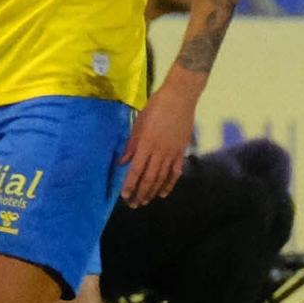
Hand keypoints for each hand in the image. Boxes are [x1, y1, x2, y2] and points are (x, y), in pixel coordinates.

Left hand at [121, 78, 195, 205]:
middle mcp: (159, 151)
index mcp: (146, 144)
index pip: (136, 170)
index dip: (130, 185)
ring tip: (145, 201)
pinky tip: (163, 193)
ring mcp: (172, 152)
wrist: (180, 98)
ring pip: (161, 178)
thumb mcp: (139, 124)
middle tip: (133, 204)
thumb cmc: (156, 107)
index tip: (124, 196)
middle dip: (140, 193)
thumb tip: (122, 162)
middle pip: (149, 178)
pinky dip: (169, 184)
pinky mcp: (181, 151)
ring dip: (152, 192)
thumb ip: (131, 145)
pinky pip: (175, 172)